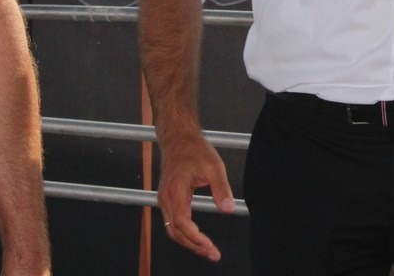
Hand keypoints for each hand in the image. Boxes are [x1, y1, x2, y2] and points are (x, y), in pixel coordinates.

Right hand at [156, 134, 235, 260]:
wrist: (178, 139)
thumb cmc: (195, 150)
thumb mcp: (214, 166)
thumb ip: (221, 189)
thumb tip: (229, 209)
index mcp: (176, 191)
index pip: (183, 224)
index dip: (196, 239)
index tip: (210, 247)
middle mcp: (166, 198)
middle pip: (175, 232)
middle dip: (194, 246)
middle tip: (213, 254)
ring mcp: (164, 199)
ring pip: (172, 229)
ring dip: (189, 242)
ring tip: (207, 249)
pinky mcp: (167, 198)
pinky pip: (172, 222)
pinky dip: (184, 233)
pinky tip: (197, 236)